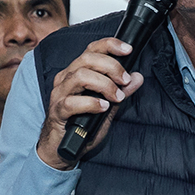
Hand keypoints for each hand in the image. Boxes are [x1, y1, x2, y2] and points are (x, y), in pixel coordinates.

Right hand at [37, 38, 143, 169]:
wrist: (63, 149)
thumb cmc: (83, 125)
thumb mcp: (109, 106)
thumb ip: (122, 91)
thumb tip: (137, 77)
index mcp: (77, 72)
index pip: (92, 49)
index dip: (110, 45)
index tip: (128, 50)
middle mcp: (66, 79)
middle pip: (87, 58)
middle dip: (112, 66)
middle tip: (125, 81)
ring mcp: (59, 94)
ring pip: (80, 76)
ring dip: (104, 84)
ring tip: (116, 97)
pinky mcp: (57, 111)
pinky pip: (72, 102)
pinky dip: (91, 103)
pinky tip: (103, 108)